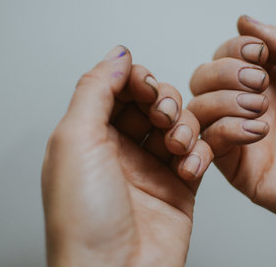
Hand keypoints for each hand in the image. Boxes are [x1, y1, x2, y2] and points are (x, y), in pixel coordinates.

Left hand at [42, 46, 212, 266]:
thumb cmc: (85, 220)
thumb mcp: (75, 141)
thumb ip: (95, 90)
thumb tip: (117, 55)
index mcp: (89, 136)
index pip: (117, 88)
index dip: (135, 80)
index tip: (144, 85)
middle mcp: (120, 150)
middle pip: (152, 102)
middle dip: (162, 101)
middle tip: (161, 116)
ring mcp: (152, 167)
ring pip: (179, 123)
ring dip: (183, 126)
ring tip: (176, 146)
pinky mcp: (180, 185)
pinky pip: (199, 152)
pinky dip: (200, 152)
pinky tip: (189, 167)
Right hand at [188, 16, 275, 265]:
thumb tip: (245, 21)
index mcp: (271, 82)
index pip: (228, 55)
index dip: (235, 48)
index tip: (260, 54)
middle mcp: (250, 106)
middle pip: (204, 77)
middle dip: (225, 72)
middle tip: (259, 83)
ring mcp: (241, 136)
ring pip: (199, 108)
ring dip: (223, 99)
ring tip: (260, 108)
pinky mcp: (238, 167)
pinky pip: (210, 142)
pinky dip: (225, 129)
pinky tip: (257, 132)